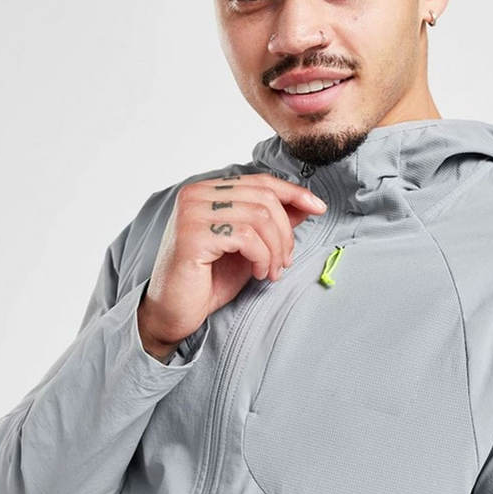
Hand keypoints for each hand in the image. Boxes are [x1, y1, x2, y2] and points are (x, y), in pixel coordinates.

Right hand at [137, 172, 326, 353]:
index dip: (294, 193)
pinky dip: (263, 257)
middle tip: (285, 261)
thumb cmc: (208, 280)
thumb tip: (305, 206)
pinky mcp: (193, 235)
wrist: (174, 312)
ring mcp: (192, 212)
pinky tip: (259, 273)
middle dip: (286, 232)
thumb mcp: (249, 248)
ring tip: (272, 270)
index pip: (260, 181)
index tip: (319, 208)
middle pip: (265, 198)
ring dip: (276, 249)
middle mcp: (196, 194)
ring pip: (260, 217)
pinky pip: (247, 237)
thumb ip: (271, 224)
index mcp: (207, 191)